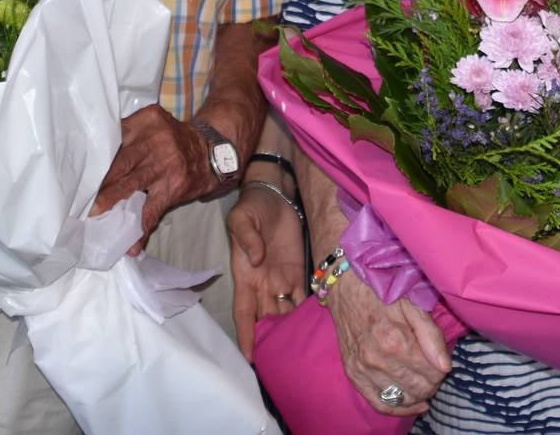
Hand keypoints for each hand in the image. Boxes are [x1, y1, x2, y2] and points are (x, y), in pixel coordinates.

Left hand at [93, 105, 211, 253]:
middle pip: (120, 162)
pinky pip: (153, 210)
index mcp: (146, 121)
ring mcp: (164, 166)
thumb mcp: (153, 124)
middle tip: (79, 196)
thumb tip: (91, 151)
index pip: (115, 136)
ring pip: (131, 185)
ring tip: (94, 216)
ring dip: (111, 202)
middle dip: (99, 181)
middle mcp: (155, 141)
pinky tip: (132, 245)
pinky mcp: (173, 187)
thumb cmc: (173, 139)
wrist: (212, 151)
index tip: (77, 170)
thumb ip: (127, 132)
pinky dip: (141, 229)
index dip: (96, 155)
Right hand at [227, 184, 305, 359]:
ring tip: (301, 355)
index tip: (249, 357)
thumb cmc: (252, 207)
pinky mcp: (300, 271)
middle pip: (267, 319)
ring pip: (286, 312)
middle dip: (272, 342)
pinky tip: (319, 328)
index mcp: (246, 276)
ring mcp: (282, 279)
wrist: (274, 194)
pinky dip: (309, 312)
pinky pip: (304, 295)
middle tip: (281, 366)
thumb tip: (256, 259)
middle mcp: (263, 284)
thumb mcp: (240, 218)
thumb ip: (246, 238)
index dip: (246, 334)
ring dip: (291, 332)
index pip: (244, 311)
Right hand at [324, 273, 450, 415]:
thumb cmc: (382, 294)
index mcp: (396, 341)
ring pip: (403, 398)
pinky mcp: (354, 375)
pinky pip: (380, 404)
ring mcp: (363, 370)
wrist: (346, 289)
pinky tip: (414, 404)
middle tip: (432, 370)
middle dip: (432, 383)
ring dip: (418, 394)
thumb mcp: (413, 307)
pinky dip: (400, 408)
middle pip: (420, 388)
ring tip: (422, 382)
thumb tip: (446, 367)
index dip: (442, 370)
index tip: (440, 362)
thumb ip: (431, 336)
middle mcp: (378, 360)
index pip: (433, 374)